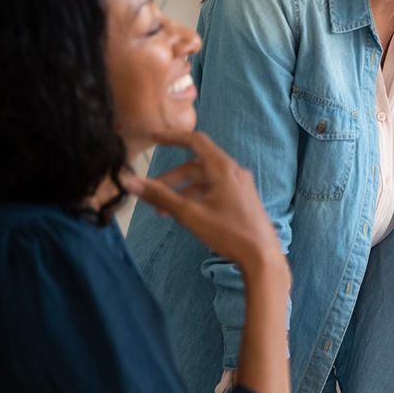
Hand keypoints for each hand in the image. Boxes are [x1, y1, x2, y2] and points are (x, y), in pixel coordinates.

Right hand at [124, 130, 282, 276]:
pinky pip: (215, 190)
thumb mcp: (189, 214)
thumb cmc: (229, 232)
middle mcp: (233, 172)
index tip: (154, 137)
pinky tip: (185, 214)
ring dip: (183, 191)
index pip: (195, 141)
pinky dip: (197, 197)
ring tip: (164, 211)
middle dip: (172, 178)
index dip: (173, 137)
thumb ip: (160, 197)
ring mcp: (240, 186)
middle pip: (196, 165)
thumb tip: (131, 182)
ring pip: (205, 180)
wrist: (262, 256)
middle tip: (151, 193)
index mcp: (223, 168)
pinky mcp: (242, 199)